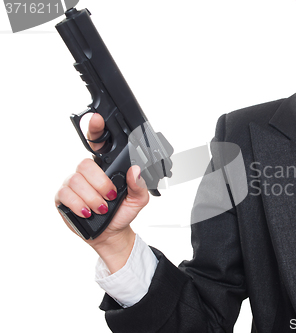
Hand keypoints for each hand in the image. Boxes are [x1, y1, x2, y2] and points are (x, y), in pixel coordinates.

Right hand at [55, 113, 149, 272]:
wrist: (111, 233)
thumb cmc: (123, 211)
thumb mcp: (139, 200)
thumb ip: (140, 184)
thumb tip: (136, 169)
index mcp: (106, 167)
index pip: (98, 143)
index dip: (95, 129)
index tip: (96, 118)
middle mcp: (88, 172)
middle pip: (85, 164)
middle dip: (100, 183)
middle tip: (110, 197)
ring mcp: (74, 183)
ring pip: (76, 180)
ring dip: (92, 197)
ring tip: (102, 208)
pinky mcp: (63, 197)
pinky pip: (65, 194)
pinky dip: (78, 204)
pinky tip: (87, 212)